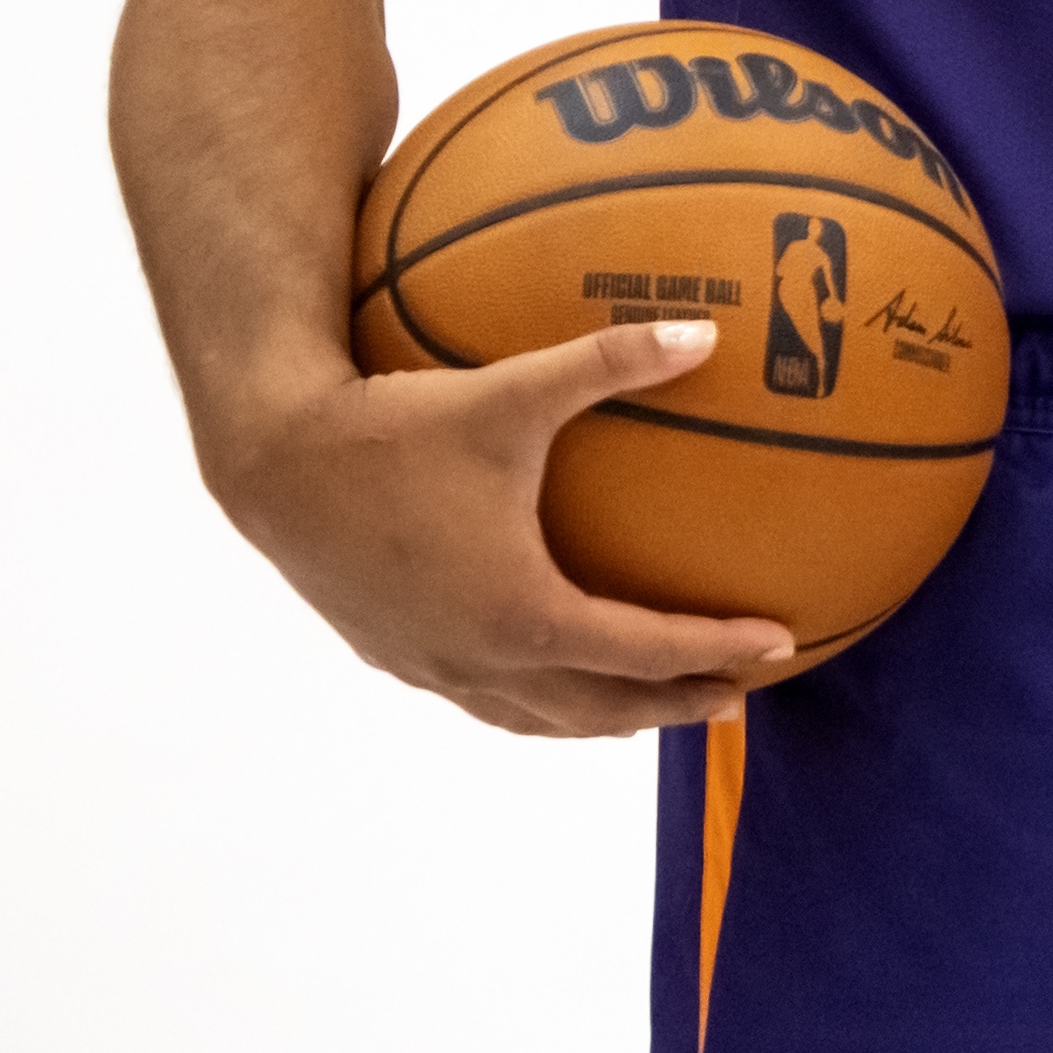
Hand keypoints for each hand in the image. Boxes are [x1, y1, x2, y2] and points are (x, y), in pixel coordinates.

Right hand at [197, 318, 795, 736]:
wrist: (273, 463)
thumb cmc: (394, 426)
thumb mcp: (512, 392)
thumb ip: (612, 361)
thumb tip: (705, 333)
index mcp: (523, 613)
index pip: (645, 652)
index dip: (717, 651)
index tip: (780, 644)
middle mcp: (480, 657)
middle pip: (600, 709)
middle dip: (675, 706)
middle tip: (738, 697)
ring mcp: (433, 666)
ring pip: (538, 719)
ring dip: (605, 717)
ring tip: (655, 706)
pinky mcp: (393, 655)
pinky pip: (484, 701)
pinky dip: (537, 705)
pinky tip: (548, 676)